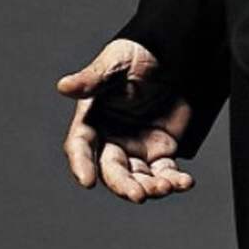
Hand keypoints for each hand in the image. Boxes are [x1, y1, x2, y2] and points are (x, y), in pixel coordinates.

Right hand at [57, 38, 196, 203]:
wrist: (173, 53)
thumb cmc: (136, 55)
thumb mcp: (114, 63)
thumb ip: (92, 79)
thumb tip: (64, 86)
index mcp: (92, 121)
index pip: (80, 147)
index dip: (81, 165)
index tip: (86, 181)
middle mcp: (111, 139)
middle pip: (112, 170)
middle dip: (124, 185)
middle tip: (138, 195)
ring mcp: (136, 148)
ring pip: (139, 178)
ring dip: (151, 187)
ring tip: (164, 188)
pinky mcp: (161, 151)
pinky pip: (166, 172)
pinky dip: (174, 180)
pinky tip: (184, 183)